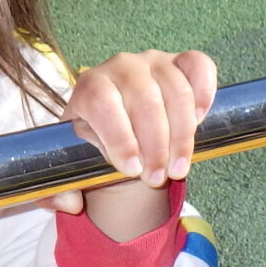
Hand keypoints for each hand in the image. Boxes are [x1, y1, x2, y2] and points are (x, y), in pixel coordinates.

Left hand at [48, 50, 218, 222]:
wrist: (121, 122)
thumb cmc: (97, 141)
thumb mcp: (72, 165)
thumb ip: (60, 190)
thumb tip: (70, 204)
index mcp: (89, 86)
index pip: (101, 102)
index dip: (118, 136)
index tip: (131, 169)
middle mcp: (120, 67)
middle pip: (144, 101)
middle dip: (154, 146)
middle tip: (156, 179)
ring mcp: (154, 62)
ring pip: (176, 91)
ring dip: (182, 135)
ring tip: (178, 168)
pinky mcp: (182, 62)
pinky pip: (199, 67)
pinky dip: (205, 92)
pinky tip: (201, 121)